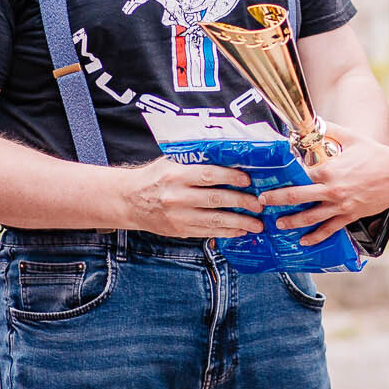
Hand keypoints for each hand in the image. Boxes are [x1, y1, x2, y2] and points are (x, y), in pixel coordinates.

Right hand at [116, 157, 261, 238]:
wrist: (129, 201)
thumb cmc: (154, 177)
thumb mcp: (170, 162)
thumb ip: (194, 160)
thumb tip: (227, 156)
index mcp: (177, 175)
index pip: (208, 175)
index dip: (230, 177)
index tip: (248, 180)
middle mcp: (177, 197)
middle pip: (215, 200)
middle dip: (241, 203)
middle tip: (259, 205)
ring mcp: (179, 216)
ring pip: (214, 221)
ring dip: (239, 223)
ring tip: (257, 224)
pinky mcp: (180, 230)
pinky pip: (207, 232)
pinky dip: (226, 232)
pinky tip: (240, 231)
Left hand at [259, 119, 388, 244]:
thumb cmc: (375, 154)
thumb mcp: (351, 137)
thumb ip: (330, 129)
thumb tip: (314, 121)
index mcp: (329, 170)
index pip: (299, 175)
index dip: (283, 178)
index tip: (269, 179)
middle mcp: (331, 190)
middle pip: (297, 197)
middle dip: (277, 200)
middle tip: (262, 202)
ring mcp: (340, 205)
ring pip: (310, 217)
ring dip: (291, 222)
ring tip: (278, 225)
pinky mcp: (350, 215)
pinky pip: (329, 229)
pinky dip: (316, 237)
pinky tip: (304, 241)